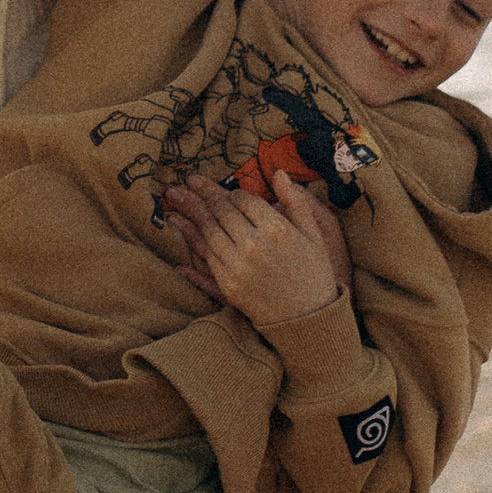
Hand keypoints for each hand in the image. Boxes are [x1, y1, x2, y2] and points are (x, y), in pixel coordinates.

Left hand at [162, 171, 346, 331]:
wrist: (308, 319)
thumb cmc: (314, 274)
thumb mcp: (314, 235)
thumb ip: (296, 202)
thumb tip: (279, 173)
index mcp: (277, 230)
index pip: (244, 201)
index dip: (232, 193)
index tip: (227, 190)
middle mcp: (254, 246)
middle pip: (222, 213)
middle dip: (204, 193)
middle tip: (190, 180)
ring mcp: (238, 267)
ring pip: (209, 232)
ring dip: (192, 211)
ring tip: (177, 196)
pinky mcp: (228, 286)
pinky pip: (205, 257)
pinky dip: (191, 238)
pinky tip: (178, 224)